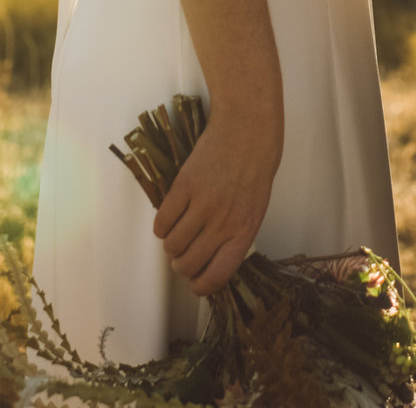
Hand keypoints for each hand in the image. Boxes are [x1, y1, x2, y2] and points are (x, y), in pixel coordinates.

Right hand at [151, 104, 280, 294]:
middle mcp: (222, 223)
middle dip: (181, 266)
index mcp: (244, 232)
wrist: (247, 130)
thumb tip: (210, 260)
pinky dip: (161, 225)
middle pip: (188, 263)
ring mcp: (202, 204)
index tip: (193, 283)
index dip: (200, 286)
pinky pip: (162, 220)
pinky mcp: (184, 187)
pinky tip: (168, 219)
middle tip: (181, 256)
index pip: (217, 275)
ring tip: (175, 235)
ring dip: (169, 245)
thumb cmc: (255, 169)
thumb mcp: (254, 209)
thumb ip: (235, 235)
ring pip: (172, 245)